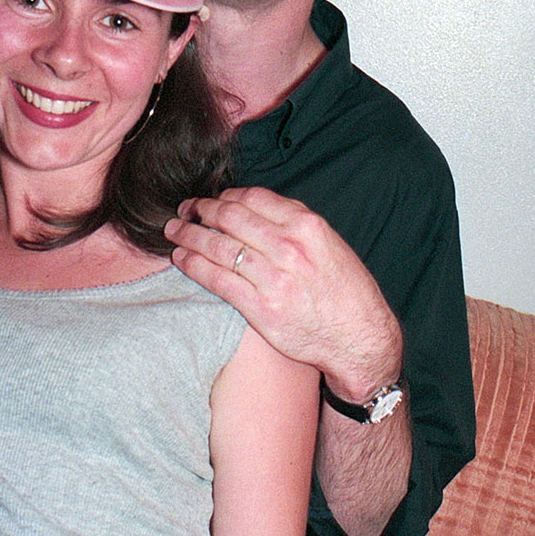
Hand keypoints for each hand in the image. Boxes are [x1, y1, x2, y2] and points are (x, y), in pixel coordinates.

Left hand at [165, 186, 401, 397]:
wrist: (360, 338)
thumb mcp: (331, 245)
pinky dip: (194, 265)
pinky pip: (217, 279)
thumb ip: (296, 226)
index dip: (225, 197)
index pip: (253, 198)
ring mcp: (274, 278)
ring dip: (189, 235)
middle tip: (185, 211)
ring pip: (218, 246)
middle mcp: (289, 248)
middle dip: (201, 210)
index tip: (212, 201)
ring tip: (174, 231)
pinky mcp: (261, 308)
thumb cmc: (347, 293)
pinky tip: (181, 258)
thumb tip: (258, 211)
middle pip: (230, 218)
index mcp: (307, 226)